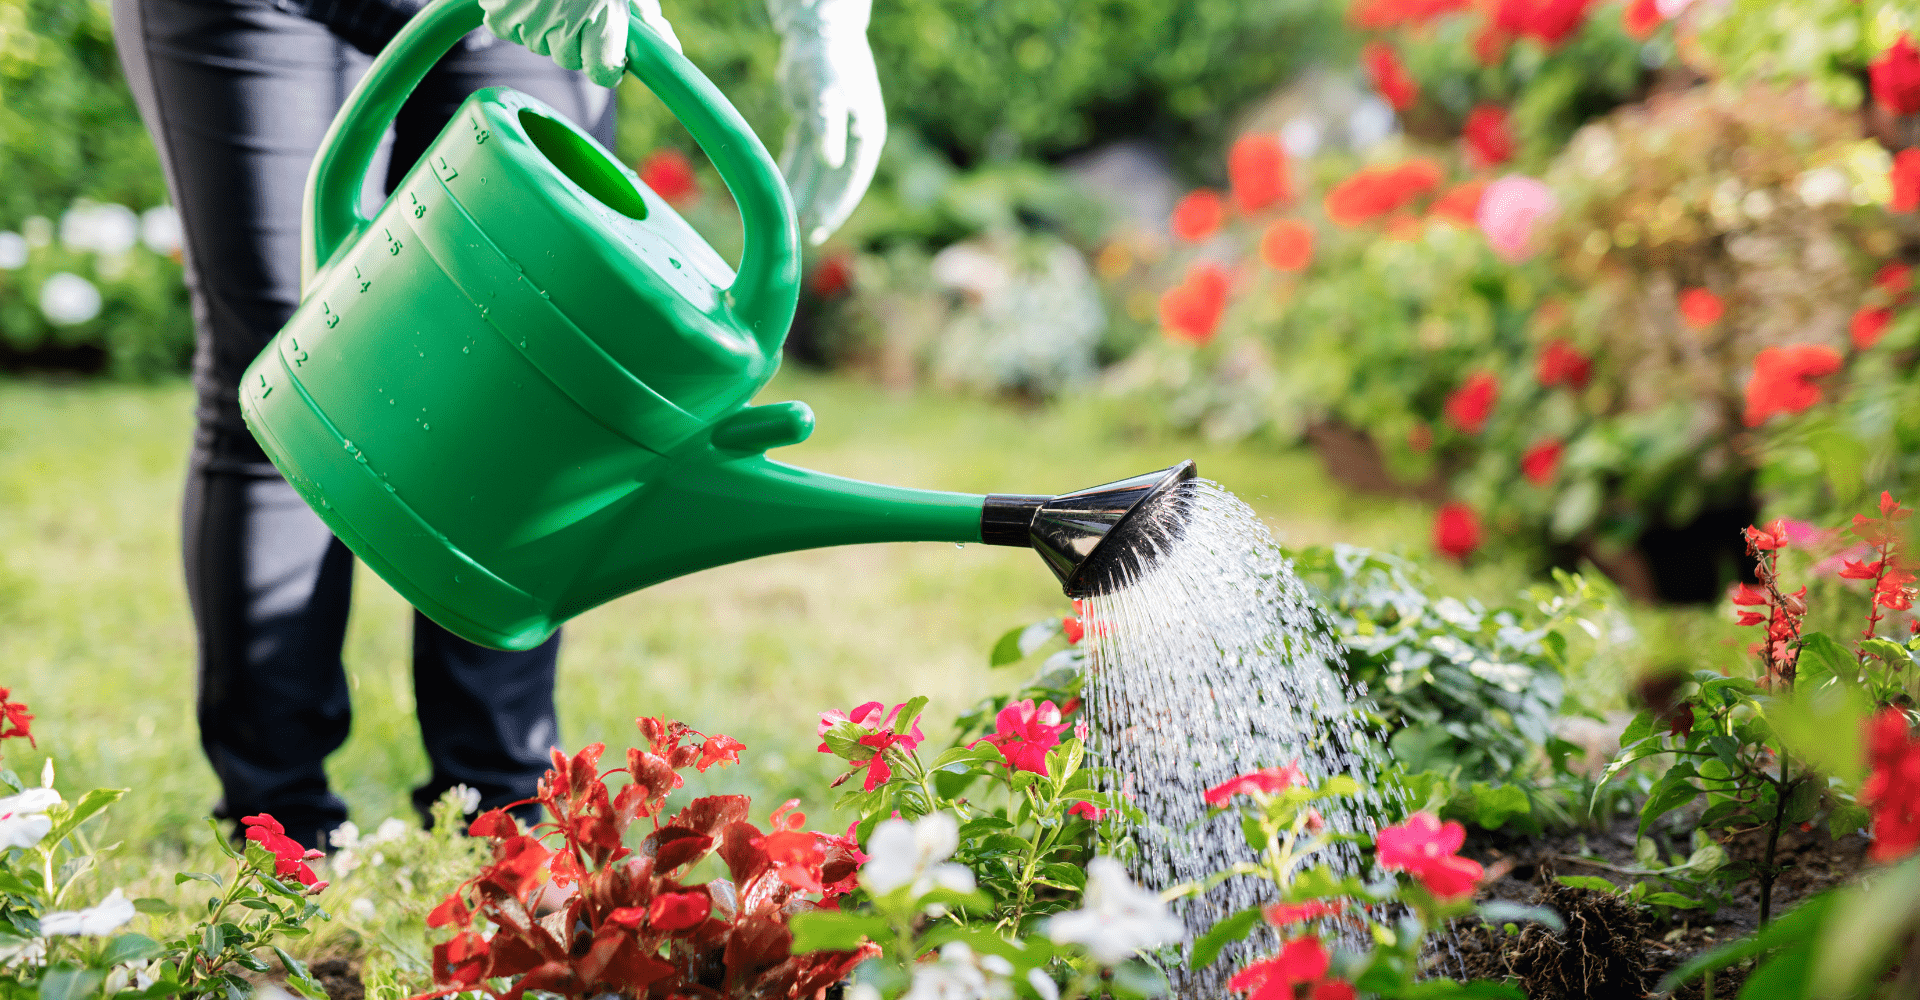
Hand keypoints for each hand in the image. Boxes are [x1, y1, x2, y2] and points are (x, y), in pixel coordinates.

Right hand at [479, 0, 681, 87]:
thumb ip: (648, 18)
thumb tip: (672, 48)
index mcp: (602, 16)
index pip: (603, 73)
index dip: (606, 63)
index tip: (606, 51)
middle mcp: (564, 23)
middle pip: (567, 59)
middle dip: (573, 37)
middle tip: (574, 4)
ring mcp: (527, 19)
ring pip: (536, 44)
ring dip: (542, 24)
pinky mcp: (497, 12)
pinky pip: (505, 28)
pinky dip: (513, 13)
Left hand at [769, 0, 885, 244]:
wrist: (819, 30)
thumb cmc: (828, 60)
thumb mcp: (829, 93)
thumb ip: (828, 128)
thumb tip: (832, 164)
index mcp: (865, 135)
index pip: (851, 180)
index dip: (836, 206)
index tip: (820, 228)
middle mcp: (851, 137)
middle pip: (834, 182)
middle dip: (818, 209)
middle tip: (802, 237)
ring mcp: (831, 131)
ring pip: (815, 172)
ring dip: (802, 196)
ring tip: (787, 223)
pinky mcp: (811, 122)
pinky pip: (800, 157)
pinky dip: (791, 175)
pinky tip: (778, 193)